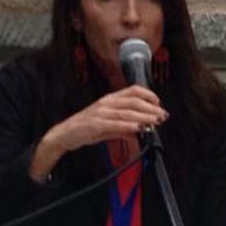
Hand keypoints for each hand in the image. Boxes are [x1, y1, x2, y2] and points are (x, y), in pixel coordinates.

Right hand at [31, 88, 168, 178]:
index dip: (148, 95)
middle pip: (133, 101)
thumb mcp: (107, 126)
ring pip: (127, 112)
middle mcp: (106, 102)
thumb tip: (140, 130)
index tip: (159, 104)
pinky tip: (138, 128)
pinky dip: (128, 126)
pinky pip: (114, 124)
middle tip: (162, 115)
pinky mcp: (95, 124)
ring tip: (155, 122)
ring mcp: (100, 112)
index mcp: (109, 99)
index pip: (132, 91)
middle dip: (150, 108)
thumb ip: (124, 128)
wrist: (63, 135)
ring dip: (143, 117)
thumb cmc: (84, 128)